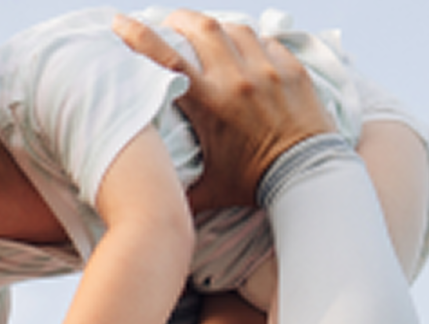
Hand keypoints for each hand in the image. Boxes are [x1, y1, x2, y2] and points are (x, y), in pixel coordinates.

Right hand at [112, 10, 335, 209]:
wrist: (308, 178)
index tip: (120, 22)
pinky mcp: (293, 70)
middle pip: (201, 28)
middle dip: (180, 19)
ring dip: (218, 28)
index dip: (138, 35)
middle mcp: (237, 79)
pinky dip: (253, 41)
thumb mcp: (210, 188)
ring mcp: (268, 70)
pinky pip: (268, 41)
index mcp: (210, 104)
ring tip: (210, 35)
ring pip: (235, 28)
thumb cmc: (256, 184)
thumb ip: (178, 190)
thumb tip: (149, 200)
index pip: (166, 59)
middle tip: (171, 23)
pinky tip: (248, 51)